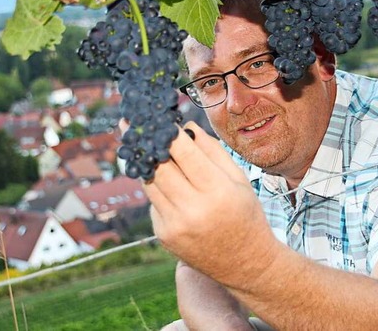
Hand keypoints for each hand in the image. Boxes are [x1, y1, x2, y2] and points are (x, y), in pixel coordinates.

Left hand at [143, 122, 280, 287]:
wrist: (245, 263)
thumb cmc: (245, 214)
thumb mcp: (239, 179)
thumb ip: (212, 151)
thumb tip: (186, 128)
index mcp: (217, 191)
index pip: (183, 151)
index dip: (166, 130)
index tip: (155, 116)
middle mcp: (192, 209)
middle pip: (158, 165)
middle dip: (144, 141)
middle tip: (131, 123)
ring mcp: (175, 225)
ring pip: (149, 182)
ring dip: (145, 162)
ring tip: (140, 144)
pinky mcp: (164, 235)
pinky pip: (153, 201)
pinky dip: (157, 188)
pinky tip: (165, 182)